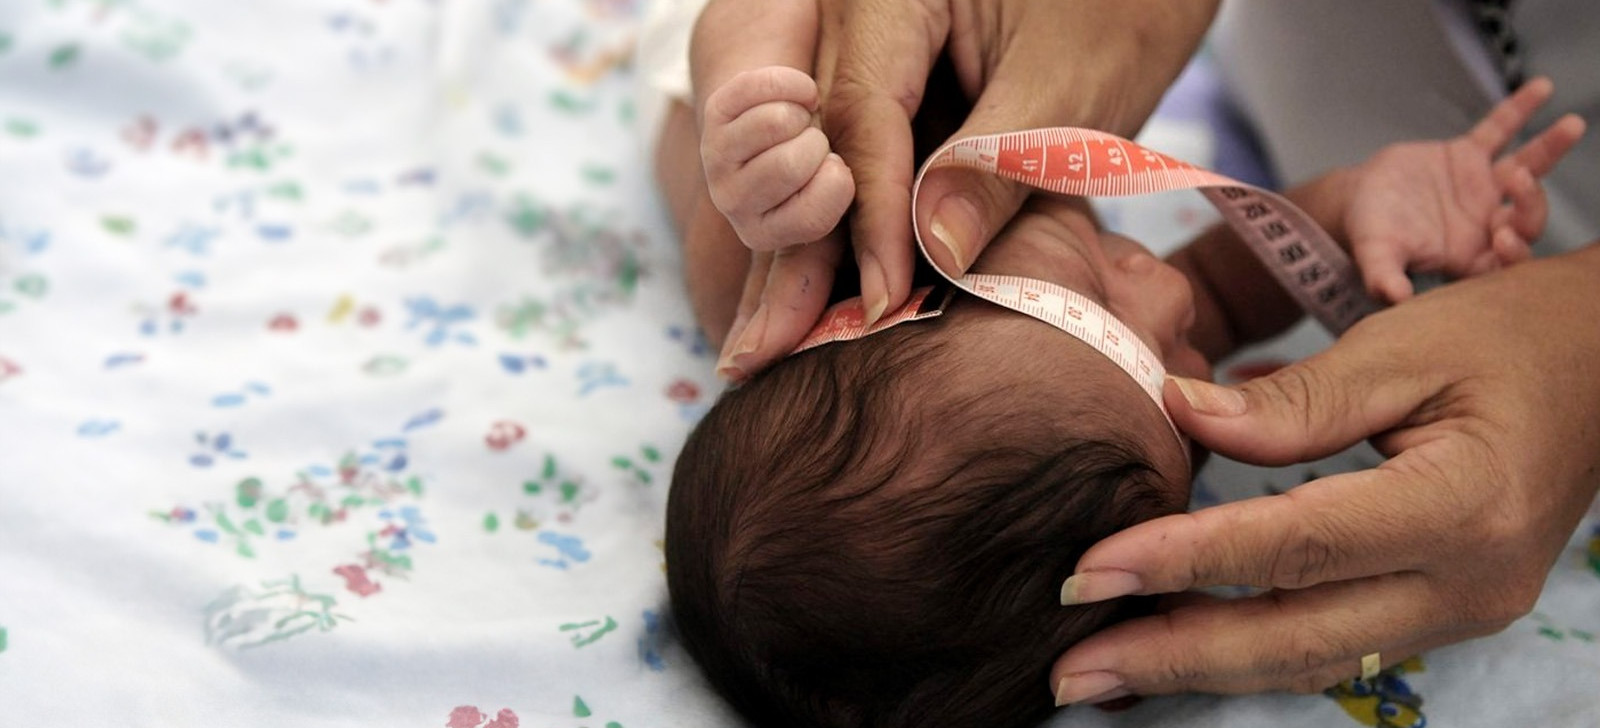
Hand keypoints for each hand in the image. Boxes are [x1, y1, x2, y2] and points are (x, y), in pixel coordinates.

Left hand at [701, 66, 854, 251]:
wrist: (785, 126)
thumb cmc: (822, 167)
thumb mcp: (847, 198)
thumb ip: (868, 224)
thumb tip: (875, 272)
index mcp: (766, 234)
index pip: (813, 216)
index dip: (837, 181)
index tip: (834, 169)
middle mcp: (732, 204)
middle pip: (790, 164)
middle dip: (818, 143)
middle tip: (814, 143)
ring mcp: (715, 158)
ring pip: (773, 122)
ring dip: (801, 113)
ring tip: (800, 123)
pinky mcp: (713, 113)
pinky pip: (757, 87)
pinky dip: (792, 82)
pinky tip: (799, 95)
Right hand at [708, 0, 1217, 378]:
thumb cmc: (1125, 5)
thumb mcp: (1072, 86)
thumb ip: (998, 167)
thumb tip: (932, 258)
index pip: (859, 115)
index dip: (867, 219)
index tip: (880, 304)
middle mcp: (854, 14)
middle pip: (811, 145)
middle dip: (792, 254)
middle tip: (760, 353)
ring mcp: (863, 53)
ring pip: (816, 164)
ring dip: (800, 257)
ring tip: (765, 348)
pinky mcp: (886, 88)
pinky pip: (851, 165)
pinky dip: (839, 236)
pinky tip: (811, 307)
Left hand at [1047, 243, 1599, 703]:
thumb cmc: (1505, 338)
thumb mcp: (1403, 347)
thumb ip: (1293, 401)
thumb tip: (1176, 414)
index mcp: (1463, 505)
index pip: (1299, 546)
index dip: (1186, 560)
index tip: (1092, 569)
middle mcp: (1467, 582)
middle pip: (1295, 636)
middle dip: (1172, 656)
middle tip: (1067, 669)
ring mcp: (1459, 612)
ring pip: (1308, 658)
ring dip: (1198, 668)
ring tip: (1100, 673)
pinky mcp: (1440, 613)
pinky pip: (1331, 646)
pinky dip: (1247, 653)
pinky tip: (1178, 649)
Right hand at [1345, 77, 1585, 301]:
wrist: (1354, 201)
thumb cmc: (1367, 235)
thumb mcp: (1374, 256)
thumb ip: (1385, 277)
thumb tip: (1394, 297)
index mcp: (1469, 256)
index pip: (1507, 260)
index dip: (1515, 250)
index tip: (1503, 236)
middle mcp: (1484, 224)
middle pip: (1527, 216)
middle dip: (1532, 201)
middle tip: (1519, 180)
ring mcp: (1481, 187)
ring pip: (1526, 168)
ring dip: (1550, 149)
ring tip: (1572, 126)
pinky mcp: (1469, 155)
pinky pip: (1499, 130)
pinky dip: (1519, 109)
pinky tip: (1542, 88)